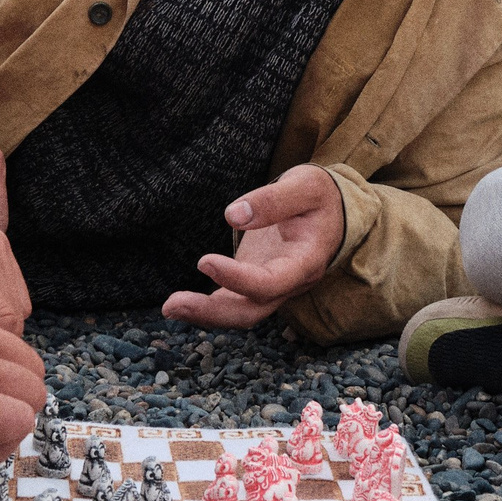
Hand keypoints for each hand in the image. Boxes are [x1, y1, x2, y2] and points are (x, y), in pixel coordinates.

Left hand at [160, 163, 345, 328]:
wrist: (332, 211)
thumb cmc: (319, 196)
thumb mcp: (305, 186)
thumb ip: (273, 199)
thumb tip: (234, 215)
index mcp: (306, 261)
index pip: (271, 282)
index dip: (238, 278)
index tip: (205, 261)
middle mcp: (290, 284)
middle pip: (251, 311)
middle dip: (212, 313)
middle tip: (172, 305)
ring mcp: (272, 287)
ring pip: (240, 313)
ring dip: (204, 314)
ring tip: (170, 307)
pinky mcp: (256, 282)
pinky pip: (232, 302)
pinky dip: (207, 306)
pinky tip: (180, 304)